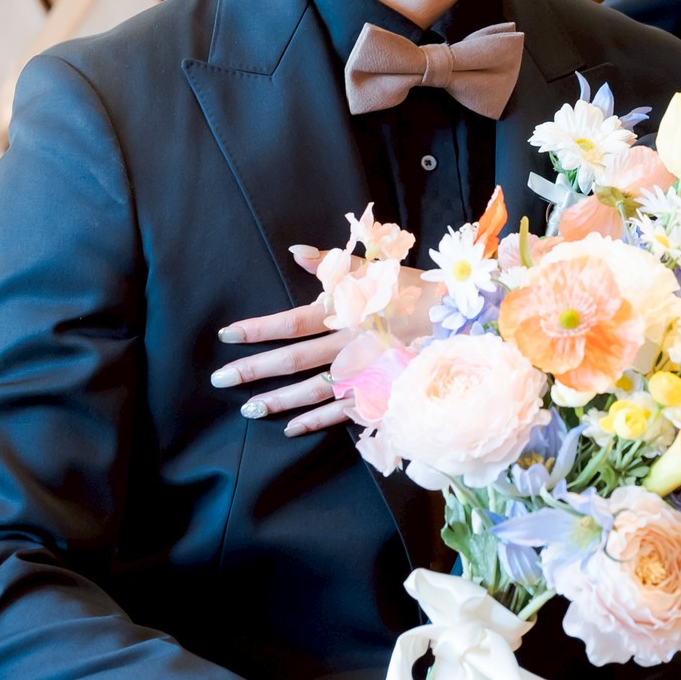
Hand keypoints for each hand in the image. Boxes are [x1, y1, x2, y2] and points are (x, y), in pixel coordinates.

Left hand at [213, 265, 434, 435]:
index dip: (258, 329)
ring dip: (279, 401)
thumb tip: (295, 251)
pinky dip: (317, 421)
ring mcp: (363, 372)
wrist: (460, 321)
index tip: (226, 335)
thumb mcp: (375, 270)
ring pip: (313, 391)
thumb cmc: (413, 292)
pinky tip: (291, 428)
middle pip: (294, 359)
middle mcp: (349, 344)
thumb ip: (333, 263)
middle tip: (220, 378)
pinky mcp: (378, 393)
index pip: (292, 322)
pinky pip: (342, 412)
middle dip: (255, 369)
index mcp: (346, 311)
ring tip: (248, 409)